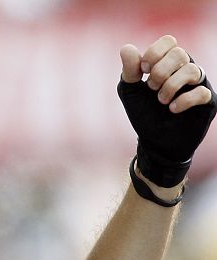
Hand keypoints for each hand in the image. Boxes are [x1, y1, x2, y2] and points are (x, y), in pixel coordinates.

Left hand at [118, 35, 215, 186]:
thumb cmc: (144, 114)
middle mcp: (185, 69)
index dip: (154, 53)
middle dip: (160, 71)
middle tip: (151, 88)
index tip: (142, 70)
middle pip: (180, 53)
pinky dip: (183, 100)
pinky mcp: (207, 101)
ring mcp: (198, 84)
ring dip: (170, 87)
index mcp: (168, 63)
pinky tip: (173, 109)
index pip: (169, 42)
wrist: (154, 142)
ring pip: (192, 70)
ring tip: (161, 101)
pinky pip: (201, 92)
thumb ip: (129, 71)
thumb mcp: (130, 92)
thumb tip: (127, 48)